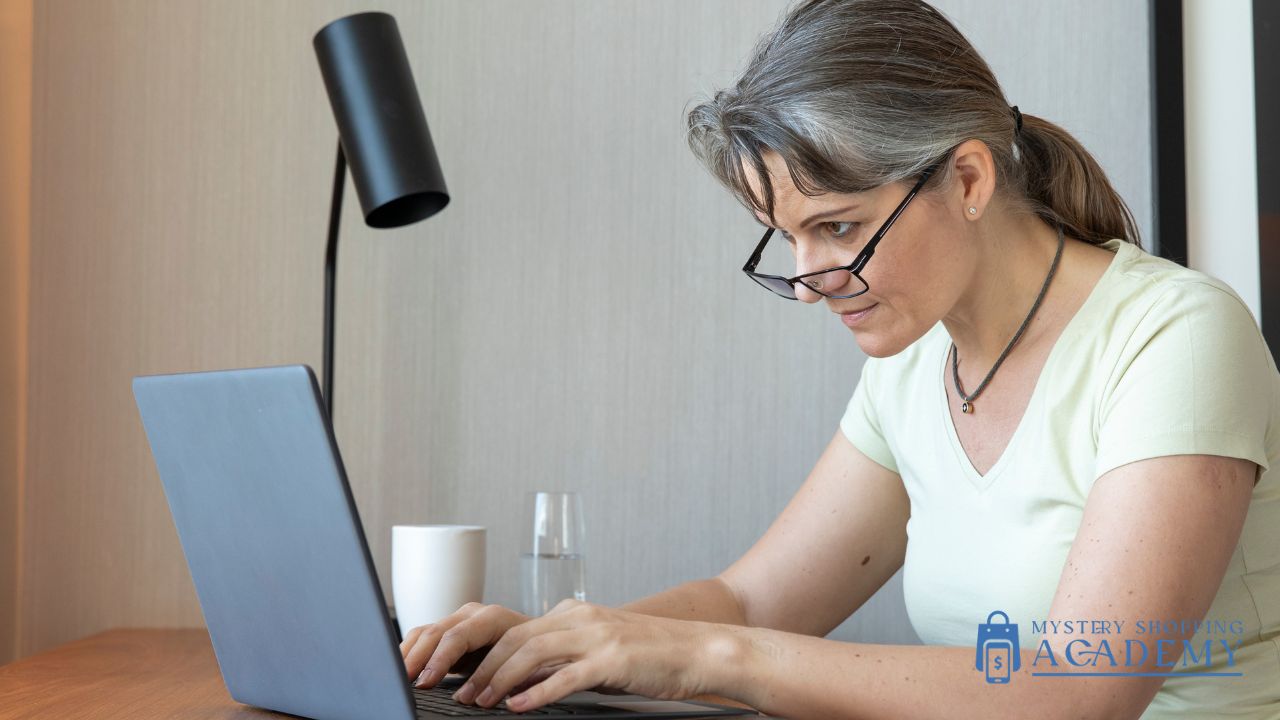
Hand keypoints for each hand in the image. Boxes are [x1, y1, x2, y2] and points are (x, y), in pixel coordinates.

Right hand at [400, 602, 533, 688]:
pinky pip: (423, 638)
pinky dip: (410, 653)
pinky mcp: (449, 631)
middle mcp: (473, 615)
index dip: (440, 659)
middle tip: (404, 682)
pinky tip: (401, 668)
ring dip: (409, 655)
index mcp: (493, 618)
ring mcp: (459, 620)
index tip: (426, 682)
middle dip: (418, 659)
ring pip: (424, 633)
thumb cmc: (534, 656)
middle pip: (436, 632)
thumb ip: (503, 676)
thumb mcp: (525, 667)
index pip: (458, 636)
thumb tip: (480, 697)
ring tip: (397, 677)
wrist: (538, 643)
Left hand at [448, 598, 715, 712]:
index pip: (518, 631)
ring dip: (500, 680)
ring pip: (533, 653)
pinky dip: (537, 692)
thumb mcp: (603, 648)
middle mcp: (583, 618)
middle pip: (517, 639)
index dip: (487, 656)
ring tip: (482, 702)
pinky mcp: (613, 660)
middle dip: (484, 668)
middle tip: (464, 694)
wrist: (701, 651)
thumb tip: (528, 681)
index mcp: (577, 613)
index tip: (467, 679)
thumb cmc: (654, 656)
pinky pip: (566, 676)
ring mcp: (597, 637)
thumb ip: (567, 658)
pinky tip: (518, 706)